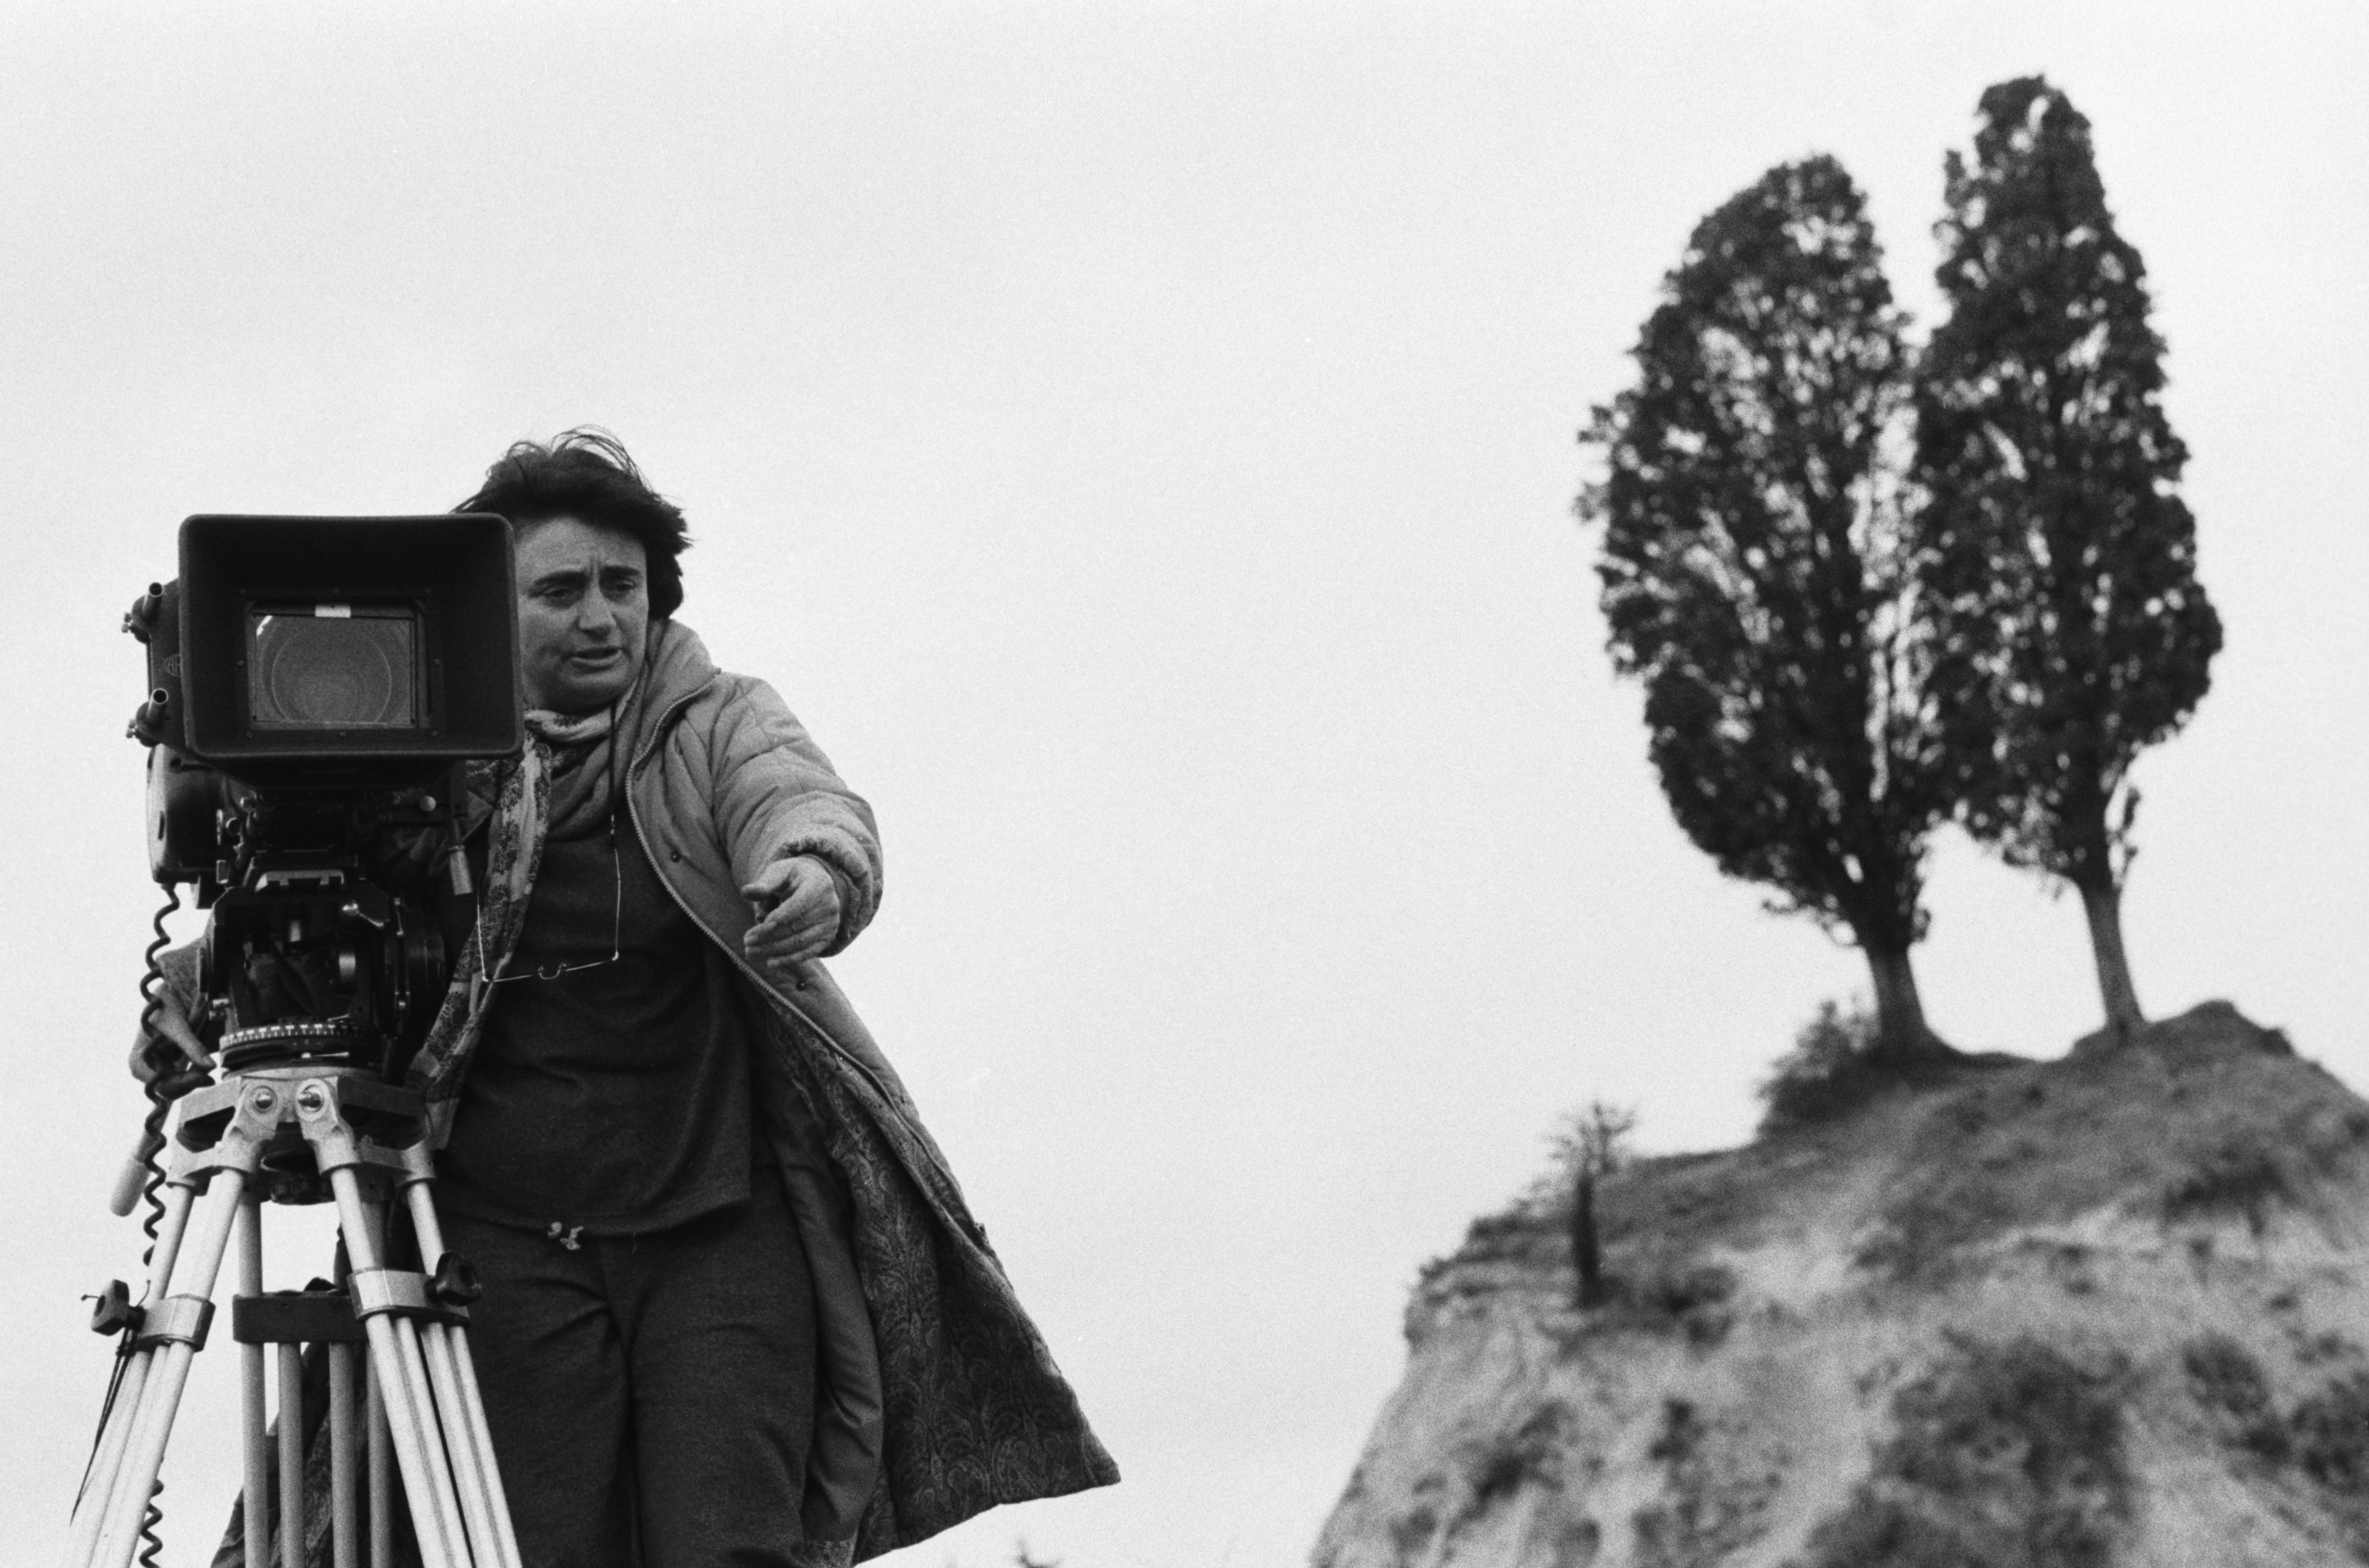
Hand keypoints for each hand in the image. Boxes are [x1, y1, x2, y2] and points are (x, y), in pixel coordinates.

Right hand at [128, 991, 212, 1084]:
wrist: (164, 997)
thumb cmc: (165, 1008)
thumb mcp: (179, 1027)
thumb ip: (193, 1047)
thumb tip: (210, 1066)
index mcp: (138, 1062)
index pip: (163, 1084)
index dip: (185, 1083)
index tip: (205, 1075)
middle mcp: (142, 1069)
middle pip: (170, 1088)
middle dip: (191, 1081)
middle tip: (210, 1074)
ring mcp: (153, 1069)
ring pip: (176, 1085)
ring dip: (193, 1080)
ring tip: (209, 1072)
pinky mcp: (164, 1065)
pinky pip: (178, 1077)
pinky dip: (192, 1076)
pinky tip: (205, 1073)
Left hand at [742, 856, 842, 981]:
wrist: (814, 883)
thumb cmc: (792, 877)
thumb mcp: (778, 872)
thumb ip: (764, 884)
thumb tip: (746, 892)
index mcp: (818, 884)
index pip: (797, 905)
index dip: (775, 920)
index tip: (753, 931)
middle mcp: (830, 904)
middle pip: (796, 926)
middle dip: (769, 937)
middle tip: (747, 943)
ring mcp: (831, 922)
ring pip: (800, 941)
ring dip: (774, 949)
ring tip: (751, 952)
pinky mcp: (828, 936)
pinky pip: (809, 951)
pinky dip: (790, 959)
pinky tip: (771, 962)